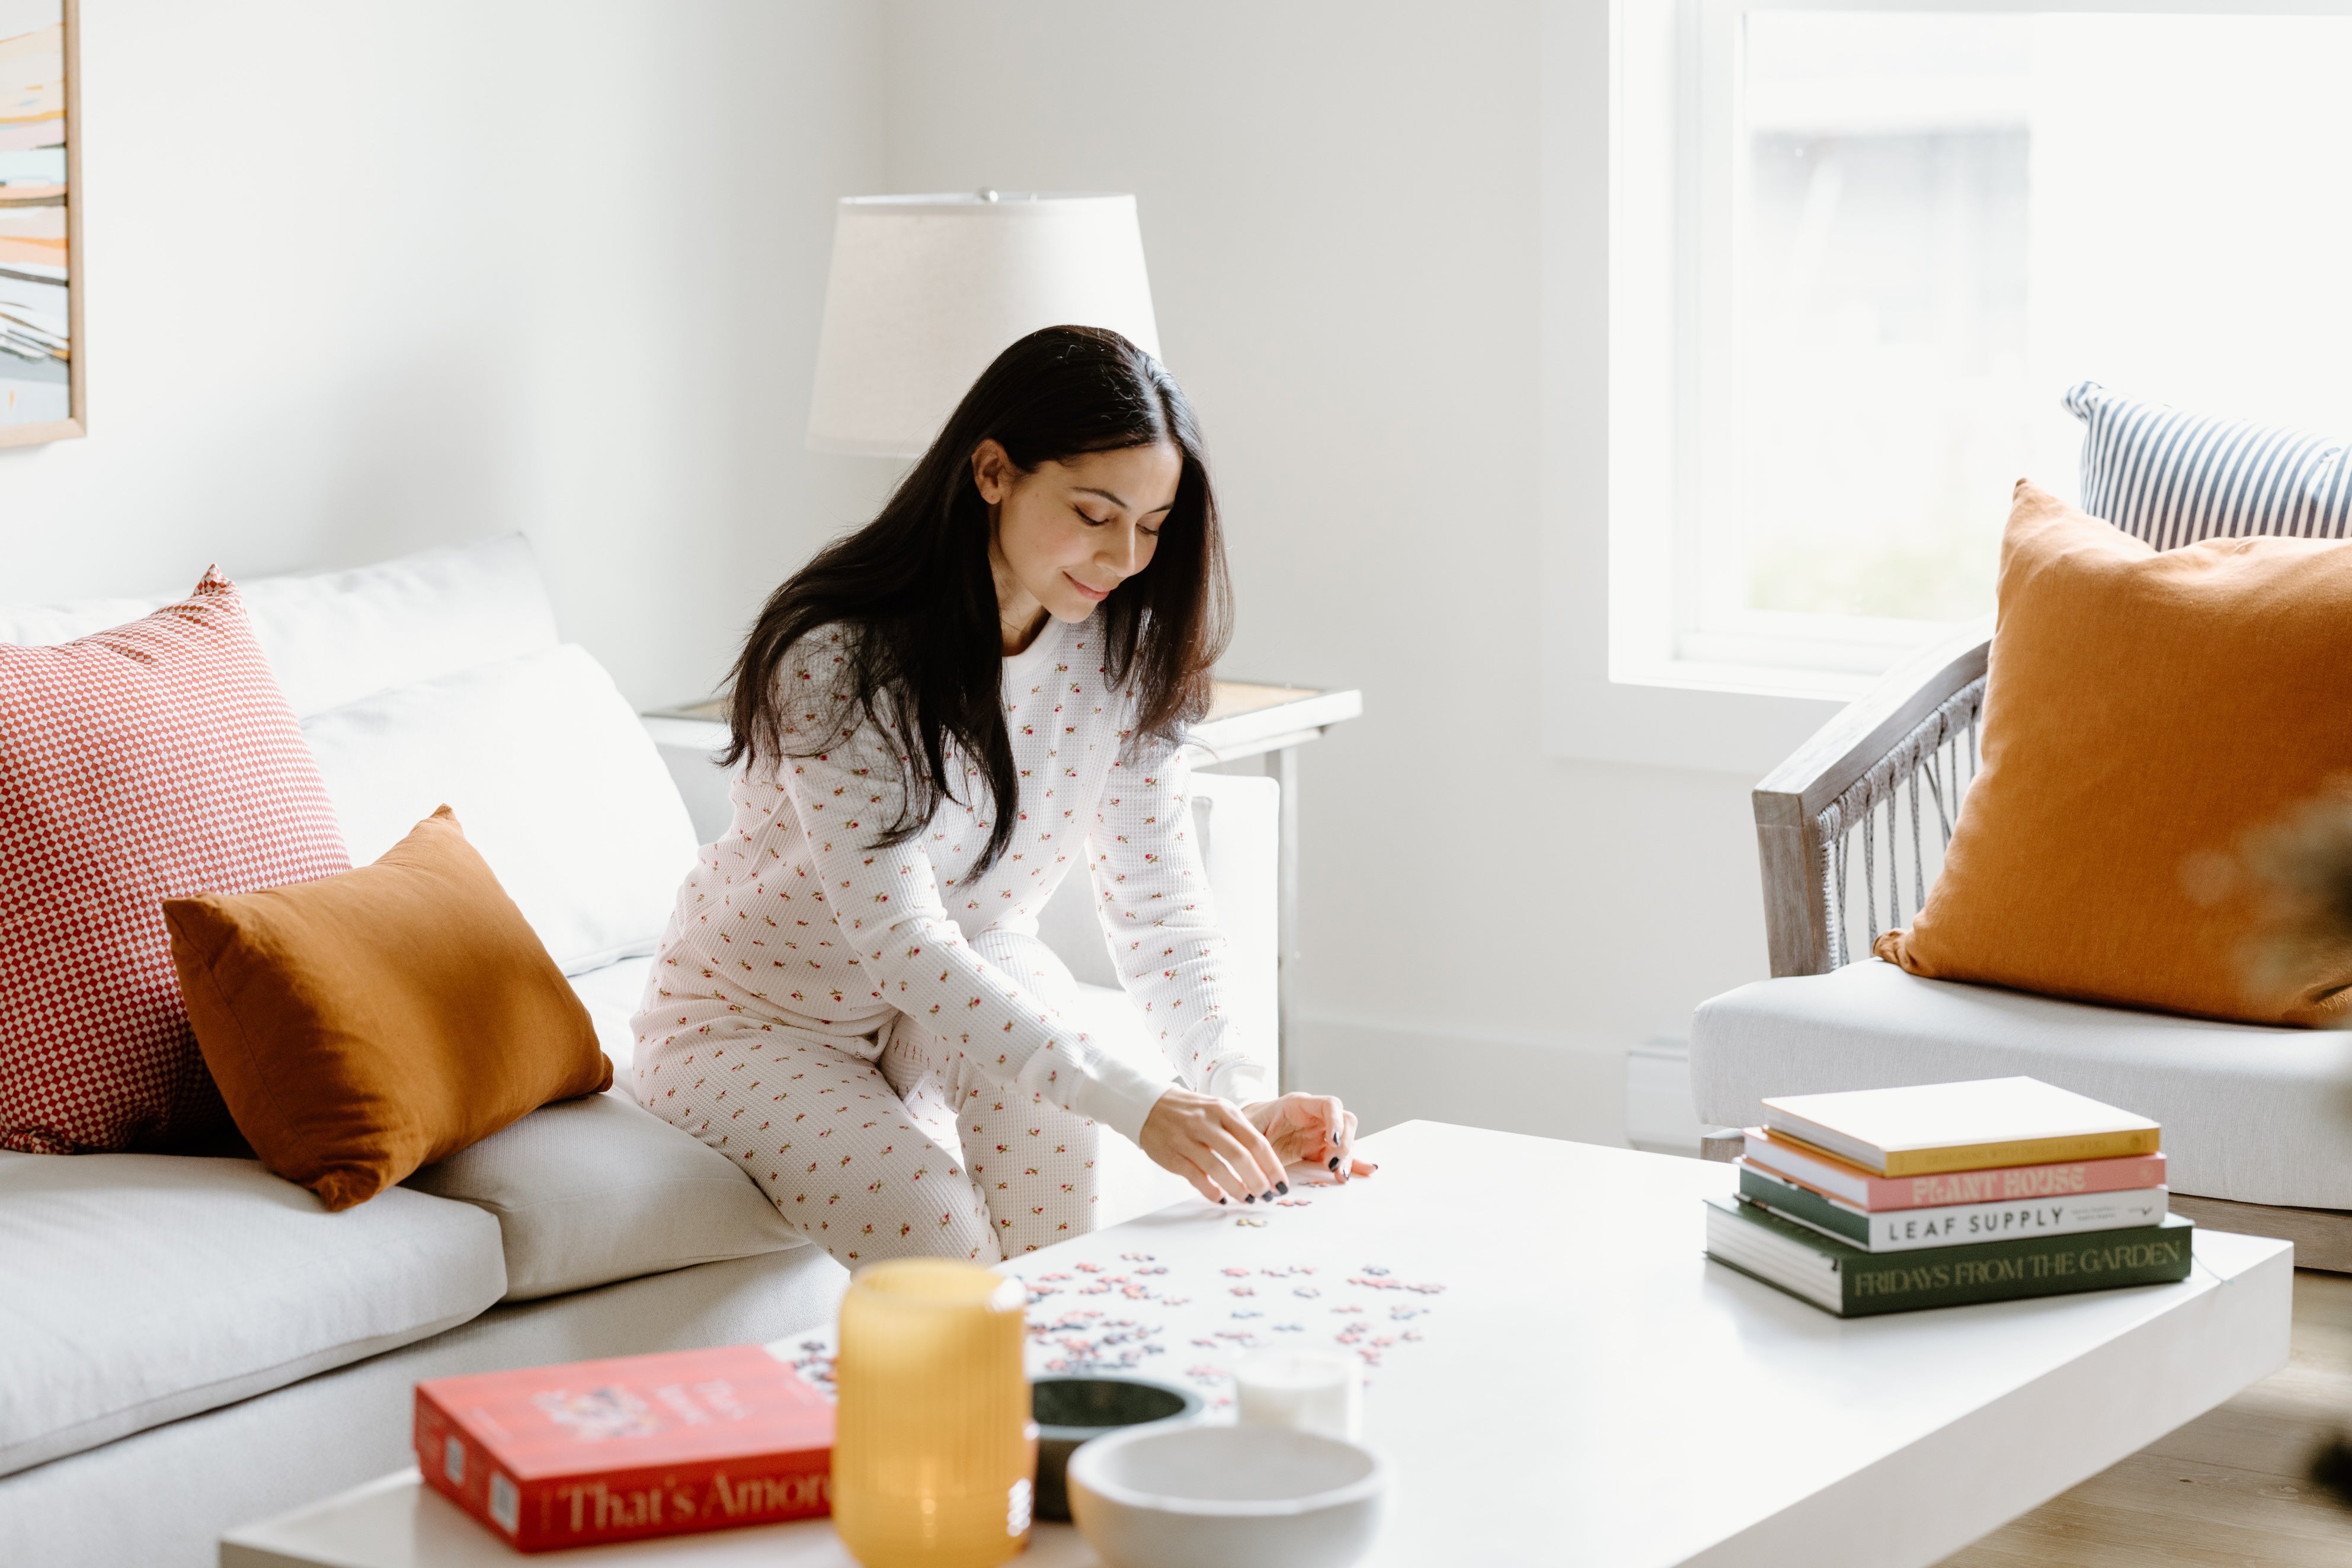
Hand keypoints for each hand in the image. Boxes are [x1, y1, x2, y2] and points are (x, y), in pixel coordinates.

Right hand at [1138, 1089, 1289, 1205]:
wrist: (1149, 1105)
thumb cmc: (1192, 1111)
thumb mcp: (1219, 1110)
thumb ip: (1240, 1132)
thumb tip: (1265, 1164)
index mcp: (1225, 1111)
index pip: (1256, 1141)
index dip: (1272, 1166)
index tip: (1281, 1183)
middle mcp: (1207, 1123)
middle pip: (1240, 1156)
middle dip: (1258, 1180)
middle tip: (1267, 1195)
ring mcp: (1188, 1139)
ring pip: (1218, 1169)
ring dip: (1237, 1188)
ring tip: (1248, 1199)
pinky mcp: (1173, 1155)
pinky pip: (1196, 1177)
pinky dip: (1211, 1191)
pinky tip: (1221, 1198)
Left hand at [1242, 1093, 1374, 1181]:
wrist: (1245, 1133)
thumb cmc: (1248, 1125)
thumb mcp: (1249, 1126)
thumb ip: (1256, 1133)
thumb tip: (1257, 1149)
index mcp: (1298, 1104)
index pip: (1329, 1104)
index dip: (1336, 1120)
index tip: (1333, 1140)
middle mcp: (1315, 1117)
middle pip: (1345, 1122)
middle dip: (1345, 1143)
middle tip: (1332, 1164)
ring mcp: (1321, 1133)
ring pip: (1346, 1141)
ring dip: (1347, 1158)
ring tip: (1341, 1177)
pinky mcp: (1320, 1150)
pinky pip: (1341, 1156)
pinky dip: (1352, 1164)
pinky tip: (1367, 1170)